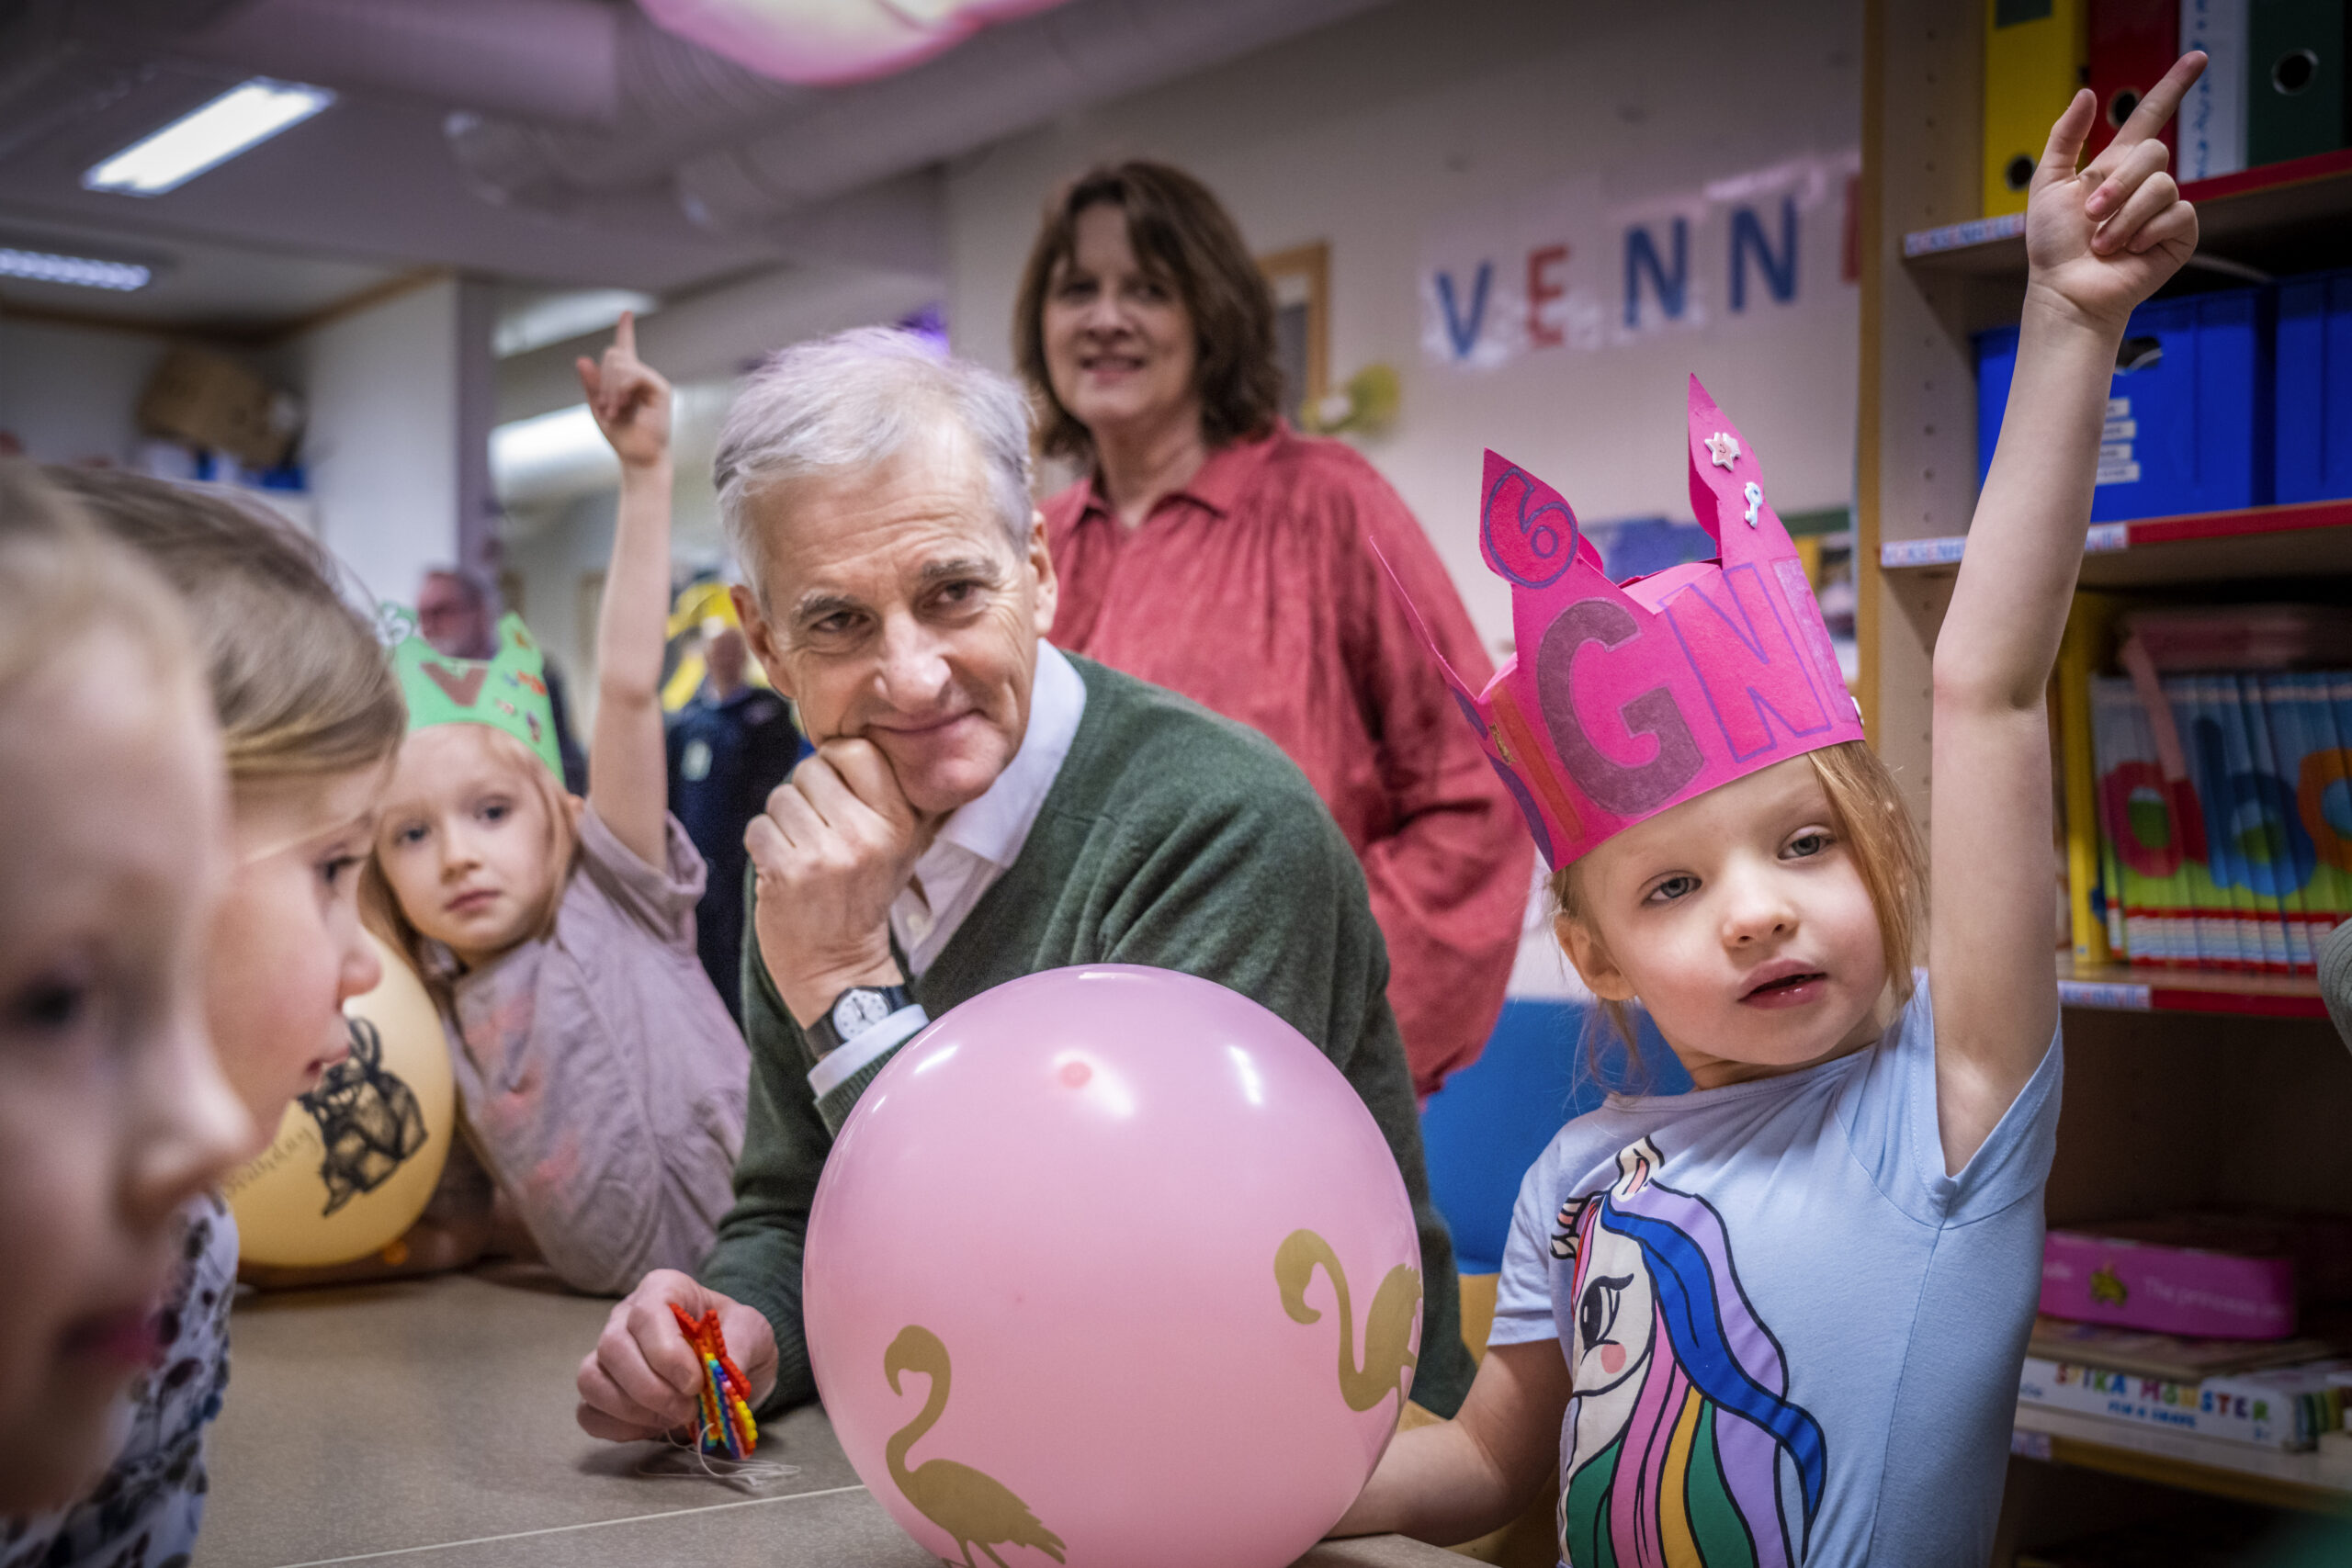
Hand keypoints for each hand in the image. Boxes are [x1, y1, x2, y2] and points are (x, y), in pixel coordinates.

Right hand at [575, 1270, 777, 1441]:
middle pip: (612, 1347)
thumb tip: (722, 1377)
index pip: (646, 1313)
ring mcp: (608, 1355)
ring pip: (591, 1380)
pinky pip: (589, 1412)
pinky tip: (653, 1426)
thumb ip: (741, 1344)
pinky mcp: (602, 1391)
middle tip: (688, 1409)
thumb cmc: (737, 1338)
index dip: (665, 1353)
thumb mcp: (754, 1331)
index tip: (694, 1383)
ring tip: (674, 1417)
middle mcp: (626, 1317)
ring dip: (632, 1409)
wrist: (730, 1368)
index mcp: (663, 1289)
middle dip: (650, 1389)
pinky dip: (619, 1428)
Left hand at [576, 311, 671, 470]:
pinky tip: (624, 405)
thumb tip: (582, 359)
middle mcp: (640, 376)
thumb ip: (591, 384)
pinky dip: (622, 388)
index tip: (626, 313)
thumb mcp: (598, 407)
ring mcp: (651, 380)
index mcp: (626, 380)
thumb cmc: (621, 436)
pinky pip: (634, 373)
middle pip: (613, 355)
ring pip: (620, 363)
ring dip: (610, 389)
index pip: (625, 349)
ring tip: (614, 411)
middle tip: (605, 408)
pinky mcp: (660, 388)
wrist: (638, 456)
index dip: (625, 330)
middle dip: (602, 381)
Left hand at [745, 738, 920, 1028]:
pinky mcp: (787, 872)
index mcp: (898, 819)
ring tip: (804, 854)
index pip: (855, 750)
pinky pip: (758, 827)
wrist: (839, 966)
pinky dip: (763, 847)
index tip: (837, 791)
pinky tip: (784, 871)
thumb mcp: (898, 844)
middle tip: (820, 833)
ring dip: (782, 823)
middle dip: (806, 795)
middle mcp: (866, 833)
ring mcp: (825, 854)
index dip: (835, 762)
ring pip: (780, 797)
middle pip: (810, 769)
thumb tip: (854, 732)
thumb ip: (884, 791)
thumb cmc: (863, 895)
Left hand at [2024, 53, 2202, 331]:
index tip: (2198, 58)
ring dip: (2124, 216)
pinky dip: (2147, 231)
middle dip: (2118, 185)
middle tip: (2091, 215)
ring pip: (2163, 184)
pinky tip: (2130, 250)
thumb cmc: (2053, 245)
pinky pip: (2178, 213)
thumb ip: (2066, 138)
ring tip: (2103, 243)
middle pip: (2154, 152)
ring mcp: (2163, 208)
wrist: (2066, 289)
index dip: (2173, 87)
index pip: (2150, 117)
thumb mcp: (2048, 184)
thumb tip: (2089, 93)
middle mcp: (2143, 183)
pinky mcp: (2180, 233)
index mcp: (2115, 166)